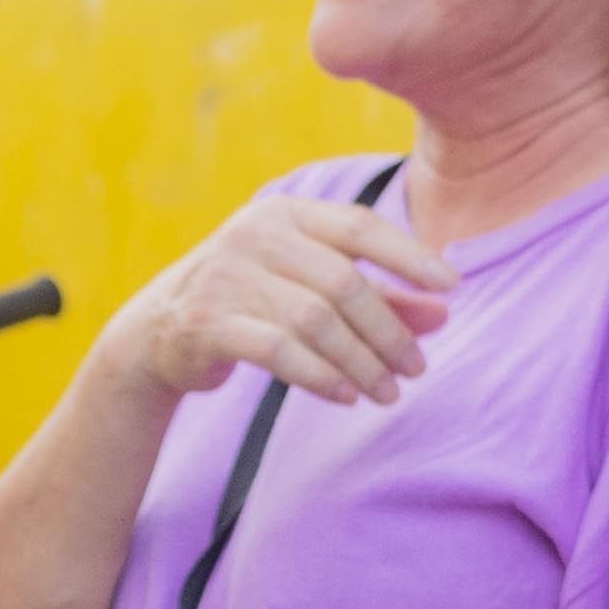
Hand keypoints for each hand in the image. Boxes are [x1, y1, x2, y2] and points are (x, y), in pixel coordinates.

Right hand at [109, 186, 453, 414]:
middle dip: (387, 330)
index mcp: (285, 213)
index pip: (359, 226)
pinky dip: (320, 376)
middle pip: (342, 282)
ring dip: (360, 361)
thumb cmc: (252, 301)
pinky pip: (278, 350)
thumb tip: (444, 311)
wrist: (157, 332)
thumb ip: (378, 295)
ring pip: (315, 320)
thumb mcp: (310, 286)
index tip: (452, 286)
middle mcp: (254, 235)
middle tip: (415, 368)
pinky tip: (346, 395)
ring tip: (387, 393)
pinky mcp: (207, 322)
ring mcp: (227, 276)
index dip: (409, 255)